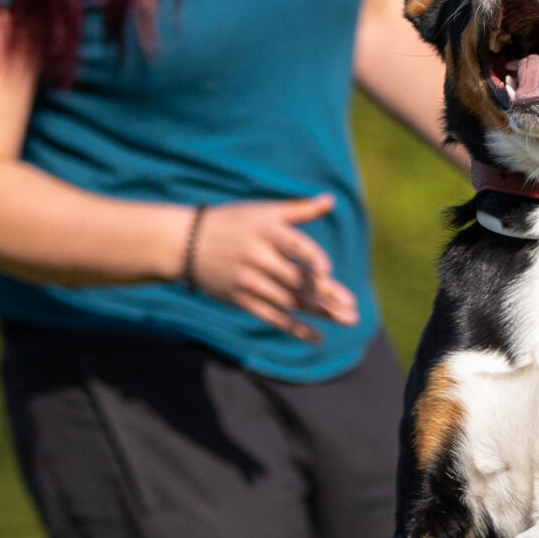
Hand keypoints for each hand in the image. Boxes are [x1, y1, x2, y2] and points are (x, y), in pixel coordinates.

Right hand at [188, 194, 358, 339]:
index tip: (328, 271)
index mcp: (266, 231)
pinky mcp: (241, 299)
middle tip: (352, 308)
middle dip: (326, 295)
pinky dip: (295, 329)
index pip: (293, 246)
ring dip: (319, 312)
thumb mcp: (263, 212)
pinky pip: (272, 317)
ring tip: (347, 319)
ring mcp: (249, 281)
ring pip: (289, 301)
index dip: (311, 258)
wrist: (186, 244)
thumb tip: (331, 200)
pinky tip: (318, 337)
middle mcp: (258, 257)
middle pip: (297, 280)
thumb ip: (299, 210)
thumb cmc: (232, 222)